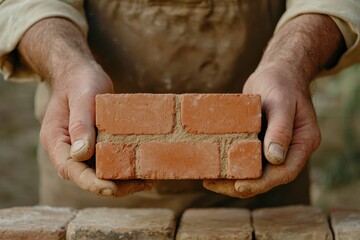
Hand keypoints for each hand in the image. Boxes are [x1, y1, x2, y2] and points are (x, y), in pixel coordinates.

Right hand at [40, 61, 154, 195]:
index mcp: (56, 140)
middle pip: (88, 177)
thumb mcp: (82, 98)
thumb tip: (81, 154)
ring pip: (100, 173)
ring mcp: (81, 150)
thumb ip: (80, 124)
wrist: (80, 73)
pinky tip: (144, 166)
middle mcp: (67, 150)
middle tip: (145, 184)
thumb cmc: (80, 81)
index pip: (71, 170)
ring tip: (150, 179)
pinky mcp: (95, 146)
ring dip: (123, 179)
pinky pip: (109, 161)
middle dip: (116, 185)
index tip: (113, 187)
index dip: (92, 183)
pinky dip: (125, 166)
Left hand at [203, 64, 320, 197]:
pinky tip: (213, 162)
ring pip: (255, 170)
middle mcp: (290, 149)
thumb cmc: (282, 82)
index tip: (239, 187)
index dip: (262, 183)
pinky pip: (247, 156)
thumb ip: (281, 129)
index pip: (284, 171)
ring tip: (208, 178)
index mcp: (303, 142)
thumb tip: (275, 158)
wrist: (277, 71)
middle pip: (267, 176)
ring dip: (233, 177)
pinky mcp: (260, 141)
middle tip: (212, 183)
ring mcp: (275, 146)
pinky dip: (232, 162)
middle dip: (241, 184)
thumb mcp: (281, 102)